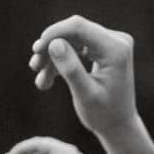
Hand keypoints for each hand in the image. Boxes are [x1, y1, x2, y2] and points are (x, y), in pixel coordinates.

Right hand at [29, 15, 137, 142]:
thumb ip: (71, 69)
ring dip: (53, 58)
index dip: (53, 34)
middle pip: (74, 31)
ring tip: (42, 82)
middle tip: (35, 67)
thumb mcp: (86, 95)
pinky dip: (61, 61)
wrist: (119, 126)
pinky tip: (48, 79)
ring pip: (71, 39)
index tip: (36, 50)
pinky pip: (76, 47)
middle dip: (51, 48)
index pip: (79, 27)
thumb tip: (54, 43)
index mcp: (116, 49)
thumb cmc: (105, 115)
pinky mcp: (103, 48)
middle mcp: (117, 40)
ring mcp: (111, 42)